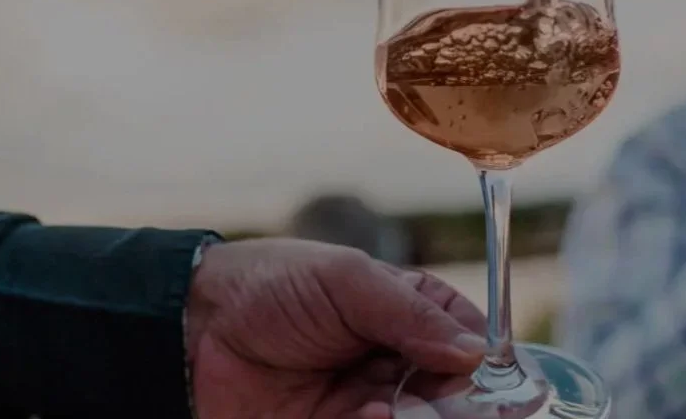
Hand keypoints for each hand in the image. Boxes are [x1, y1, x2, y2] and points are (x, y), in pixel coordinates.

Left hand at [186, 238, 486, 418]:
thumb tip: (474, 352)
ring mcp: (367, 398)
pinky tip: (371, 414)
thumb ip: (410, 311)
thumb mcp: (345, 280)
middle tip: (443, 401)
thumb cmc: (272, 285)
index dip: (483, 360)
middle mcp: (393, 356)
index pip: (465, 338)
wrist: (197, 329)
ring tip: (395, 406)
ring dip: (418, 417)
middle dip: (455, 401)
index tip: (489, 376)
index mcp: (403, 309)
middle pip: (452, 391)